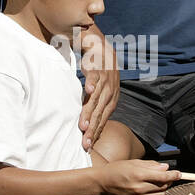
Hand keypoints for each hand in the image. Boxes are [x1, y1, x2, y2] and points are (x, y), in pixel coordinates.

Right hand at [78, 30, 119, 151]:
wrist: (102, 49)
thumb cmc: (100, 74)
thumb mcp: (102, 92)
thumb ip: (96, 107)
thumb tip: (89, 124)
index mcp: (111, 100)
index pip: (103, 119)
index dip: (96, 132)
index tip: (88, 146)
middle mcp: (110, 92)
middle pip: (99, 113)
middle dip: (92, 129)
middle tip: (85, 143)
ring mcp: (104, 80)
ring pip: (96, 99)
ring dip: (89, 112)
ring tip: (82, 125)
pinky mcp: (97, 68)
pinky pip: (94, 76)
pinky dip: (92, 83)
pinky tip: (88, 90)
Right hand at [97, 159, 179, 194]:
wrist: (102, 183)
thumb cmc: (116, 169)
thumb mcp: (133, 162)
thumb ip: (150, 165)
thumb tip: (166, 167)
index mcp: (139, 175)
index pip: (163, 177)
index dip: (174, 175)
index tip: (179, 173)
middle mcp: (139, 188)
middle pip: (164, 186)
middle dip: (168, 180)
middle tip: (164, 175)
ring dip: (162, 189)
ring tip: (156, 183)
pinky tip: (150, 190)